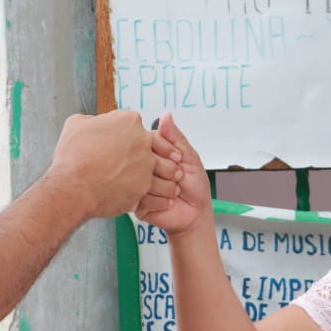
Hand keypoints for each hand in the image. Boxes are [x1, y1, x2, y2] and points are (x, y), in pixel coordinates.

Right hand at [48, 110, 181, 219]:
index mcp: (128, 121)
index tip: (134, 144)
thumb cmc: (72, 157)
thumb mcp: (76, 125)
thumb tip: (93, 123)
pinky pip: (160, 194)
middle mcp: (142, 140)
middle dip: (163, 156)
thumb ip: (91, 121)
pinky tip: (158, 201)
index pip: (140, 126)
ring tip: (169, 185)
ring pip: (167, 171)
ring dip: (168, 178)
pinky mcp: (144, 186)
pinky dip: (160, 199)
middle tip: (159, 165)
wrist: (72, 187)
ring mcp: (146, 164)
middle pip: (161, 147)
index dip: (136, 137)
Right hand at [135, 112, 210, 233]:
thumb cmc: (194, 186)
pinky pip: (141, 197)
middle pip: (142, 159)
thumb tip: (166, 115)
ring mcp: (136, 185)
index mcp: (153, 154)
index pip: (148, 141)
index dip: (164, 152)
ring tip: (175, 191)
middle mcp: (141, 167)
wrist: (195, 215)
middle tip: (178, 178)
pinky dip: (160, 201)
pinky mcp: (135, 203)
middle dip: (167, 171)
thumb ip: (176, 139)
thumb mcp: (190, 158)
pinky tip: (168, 202)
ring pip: (141, 179)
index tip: (178, 161)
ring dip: (164, 187)